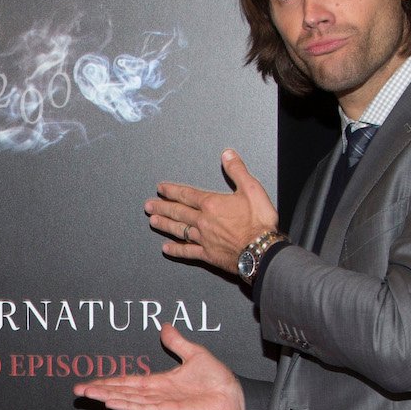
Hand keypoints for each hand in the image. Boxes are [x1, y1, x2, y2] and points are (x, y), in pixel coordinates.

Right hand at [73, 325, 243, 409]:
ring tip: (89, 395)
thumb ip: (176, 342)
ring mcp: (162, 406)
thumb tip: (163, 325)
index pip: (128, 382)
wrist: (235, 397)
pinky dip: (129, 407)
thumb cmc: (218, 380)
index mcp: (159, 383)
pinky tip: (113, 404)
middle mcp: (157, 395)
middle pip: (122, 393)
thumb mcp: (194, 354)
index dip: (109, 382)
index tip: (90, 383)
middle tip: (78, 391)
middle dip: (100, 391)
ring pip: (129, 402)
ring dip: (108, 398)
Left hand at [147, 149, 276, 274]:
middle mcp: (203, 221)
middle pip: (178, 212)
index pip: (187, 194)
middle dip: (162, 207)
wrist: (262, 250)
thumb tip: (227, 155)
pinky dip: (176, 250)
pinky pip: (187, 252)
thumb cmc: (259, 222)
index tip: (160, 189)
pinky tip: (166, 248)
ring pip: (179, 230)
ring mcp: (204, 239)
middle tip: (148, 206)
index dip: (172, 191)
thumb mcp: (252, 189)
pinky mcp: (208, 255)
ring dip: (165, 225)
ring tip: (153, 221)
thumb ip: (237, 170)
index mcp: (212, 204)